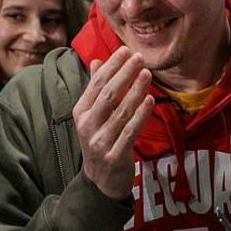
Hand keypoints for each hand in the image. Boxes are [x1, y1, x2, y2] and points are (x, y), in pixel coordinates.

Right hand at [72, 47, 153, 200]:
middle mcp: (87, 126)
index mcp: (80, 112)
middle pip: (108, 95)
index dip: (112, 66)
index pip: (96, 84)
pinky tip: (150, 100)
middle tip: (140, 57)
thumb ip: (95, 88)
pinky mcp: (114, 155)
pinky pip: (130, 131)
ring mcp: (100, 142)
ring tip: (147, 73)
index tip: (126, 50)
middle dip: (124, 74)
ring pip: (120, 112)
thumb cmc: (99, 139)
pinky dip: (141, 115)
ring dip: (135, 91)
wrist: (100, 180)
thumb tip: (98, 60)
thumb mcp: (92, 115)